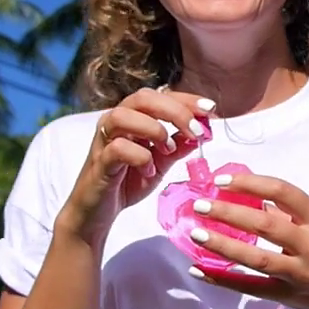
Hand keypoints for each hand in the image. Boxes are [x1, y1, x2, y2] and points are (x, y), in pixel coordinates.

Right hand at [55, 87, 214, 246]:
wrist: (98, 213)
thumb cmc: (127, 182)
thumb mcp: (161, 163)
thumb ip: (179, 146)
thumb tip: (203, 132)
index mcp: (133, 117)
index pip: (160, 96)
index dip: (186, 99)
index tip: (210, 109)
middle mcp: (115, 122)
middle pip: (143, 98)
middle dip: (175, 111)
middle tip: (196, 131)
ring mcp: (104, 141)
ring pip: (123, 116)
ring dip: (154, 130)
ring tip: (168, 150)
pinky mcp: (99, 162)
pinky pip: (117, 148)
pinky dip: (140, 157)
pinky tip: (149, 170)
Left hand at [182, 174, 308, 308]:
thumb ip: (286, 210)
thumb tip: (245, 193)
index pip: (283, 192)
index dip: (250, 184)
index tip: (220, 181)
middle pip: (265, 225)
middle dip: (229, 213)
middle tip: (200, 205)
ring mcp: (299, 272)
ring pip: (257, 258)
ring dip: (223, 245)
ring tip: (196, 234)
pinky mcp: (287, 294)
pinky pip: (250, 287)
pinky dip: (223, 279)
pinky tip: (199, 270)